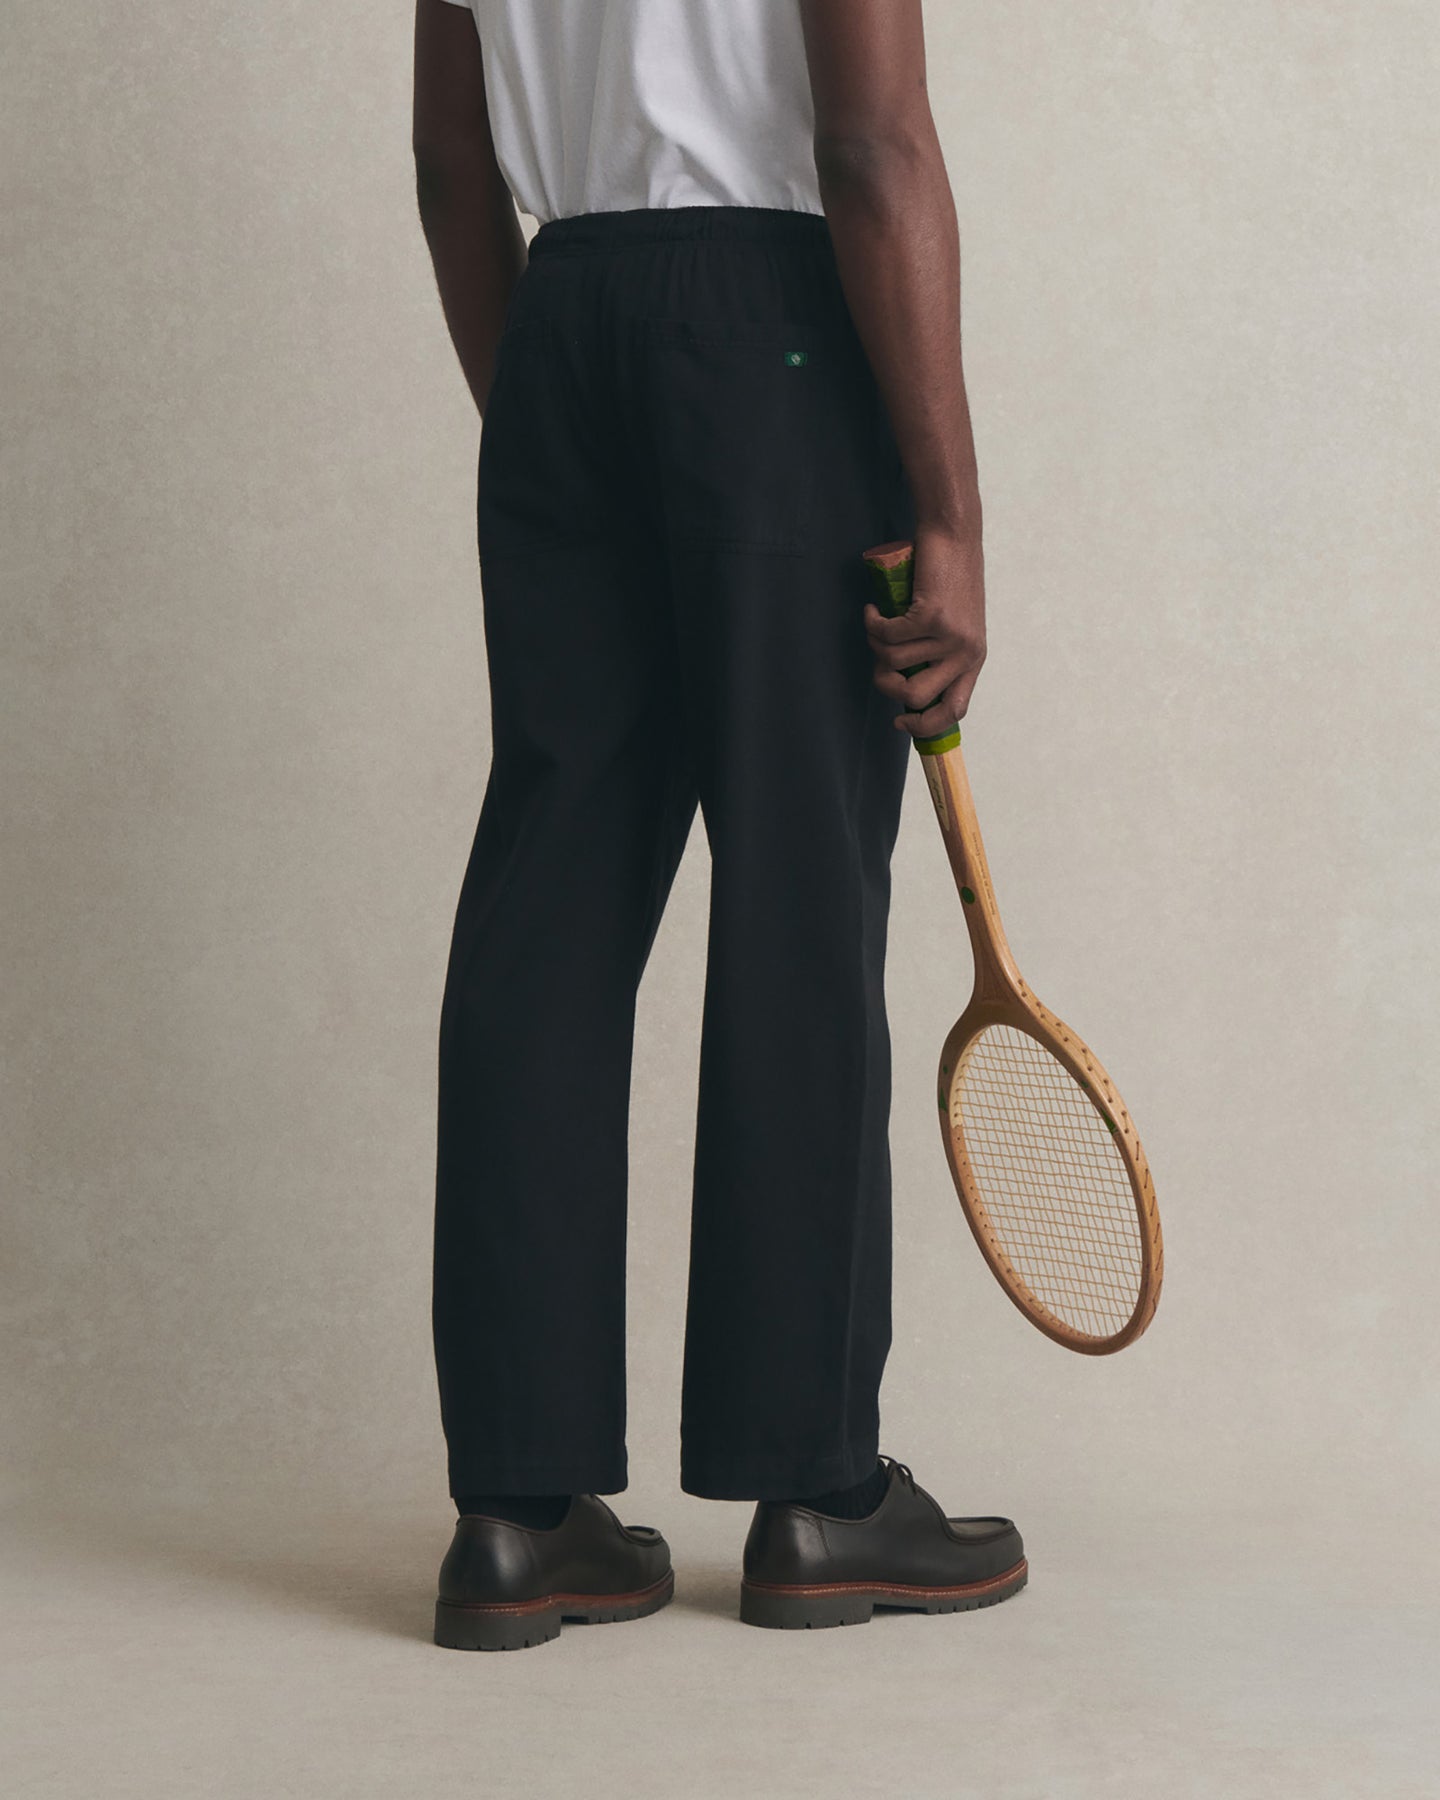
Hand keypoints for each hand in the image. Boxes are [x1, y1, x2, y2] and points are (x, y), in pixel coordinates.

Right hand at [862, 522, 986, 736]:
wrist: (955, 537)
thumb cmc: (950, 579)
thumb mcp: (955, 625)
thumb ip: (940, 655)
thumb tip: (906, 687)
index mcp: (973, 660)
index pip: (954, 710)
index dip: (924, 725)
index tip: (900, 722)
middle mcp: (966, 652)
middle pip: (915, 696)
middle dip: (886, 683)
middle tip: (879, 660)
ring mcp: (950, 635)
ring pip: (894, 661)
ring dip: (875, 644)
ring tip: (877, 624)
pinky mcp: (932, 615)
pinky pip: (887, 635)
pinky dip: (873, 623)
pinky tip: (874, 610)